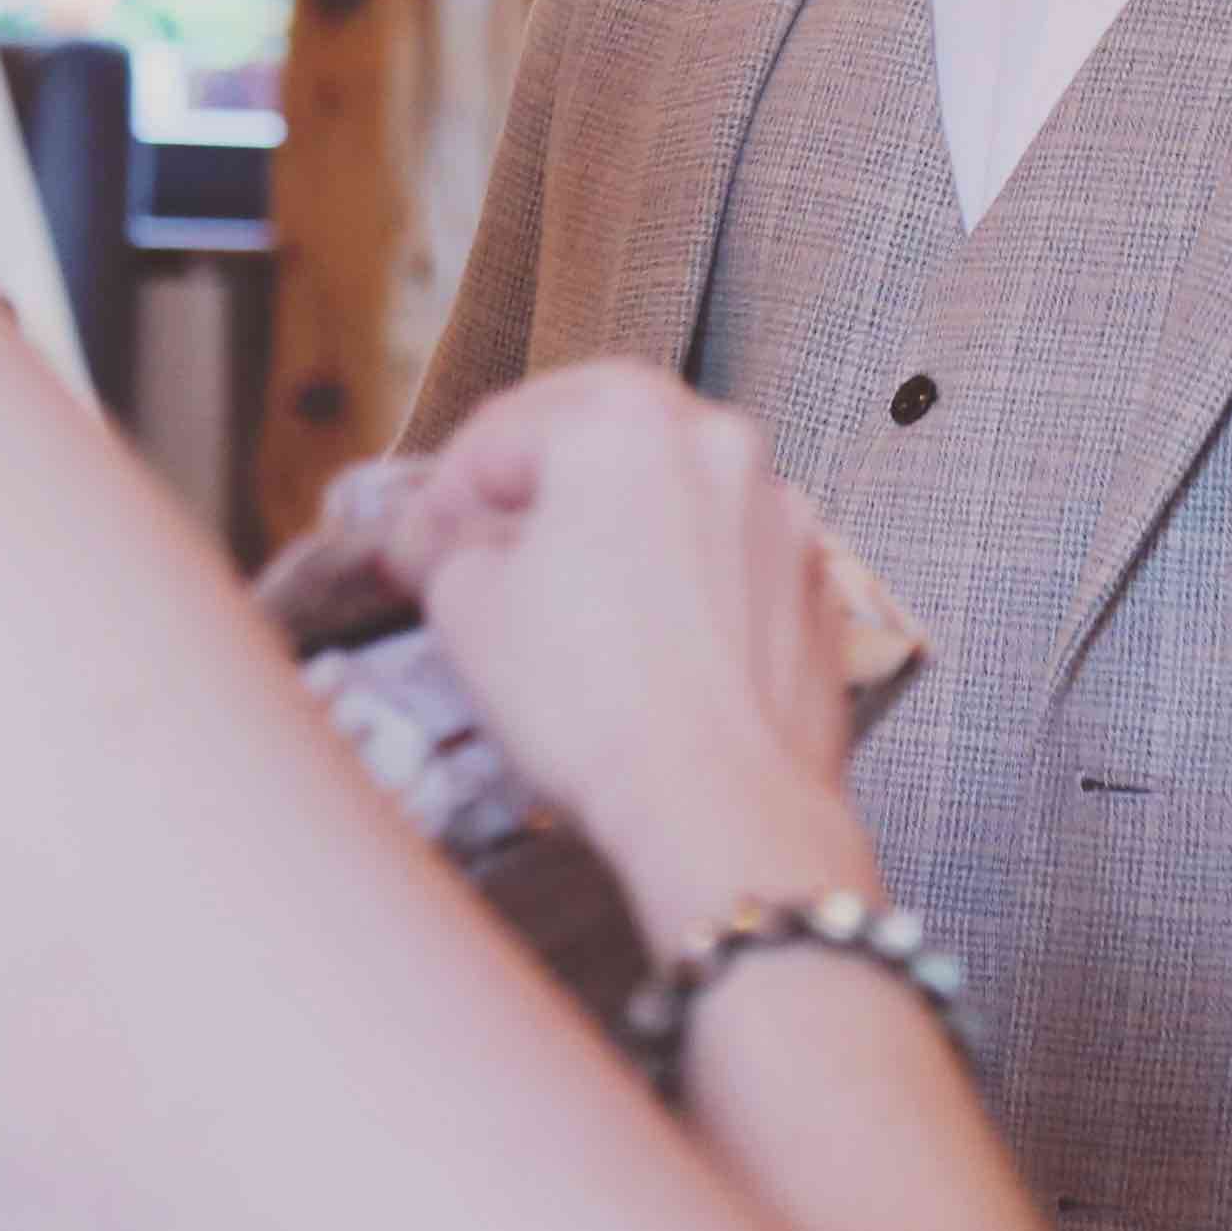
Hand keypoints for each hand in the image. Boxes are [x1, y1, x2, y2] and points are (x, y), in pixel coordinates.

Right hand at [395, 364, 871, 924]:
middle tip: (487, 525)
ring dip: (618, 514)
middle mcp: (718, 443)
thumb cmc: (593, 705)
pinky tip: (645, 627)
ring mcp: (779, 511)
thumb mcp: (468, 612)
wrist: (724, 806)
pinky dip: (683, 569)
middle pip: (604, 429)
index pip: (504, 430)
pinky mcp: (813, 580)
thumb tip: (451, 541)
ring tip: (566, 578)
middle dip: (537, 471)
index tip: (418, 542)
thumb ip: (449, 547)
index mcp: (624, 425)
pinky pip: (730, 550)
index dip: (443, 489)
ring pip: (679, 486)